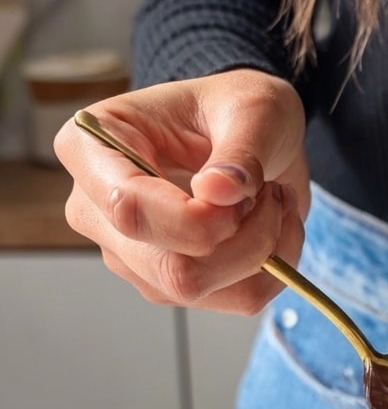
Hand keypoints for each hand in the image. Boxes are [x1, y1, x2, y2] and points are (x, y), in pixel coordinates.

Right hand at [54, 69, 309, 314]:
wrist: (248, 133)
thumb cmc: (235, 109)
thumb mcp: (253, 108)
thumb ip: (240, 150)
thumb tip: (215, 192)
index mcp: (91, 147)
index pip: (131, 210)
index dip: (199, 220)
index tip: (246, 191)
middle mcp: (96, 210)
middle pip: (170, 268)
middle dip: (244, 242)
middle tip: (272, 194)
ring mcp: (129, 255)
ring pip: (199, 290)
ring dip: (263, 255)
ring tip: (275, 203)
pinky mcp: (166, 284)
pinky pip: (232, 300)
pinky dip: (272, 271)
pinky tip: (276, 229)